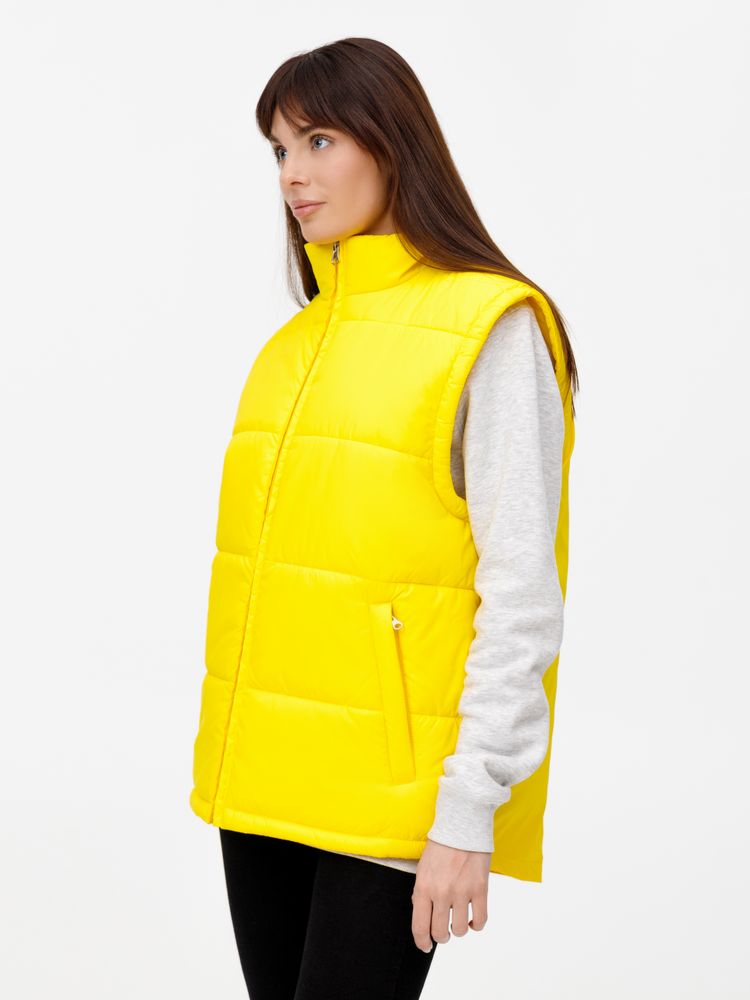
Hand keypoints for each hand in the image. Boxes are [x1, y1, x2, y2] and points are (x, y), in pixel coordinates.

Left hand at [410, 837, 490, 952]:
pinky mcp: (480, 889)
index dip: (422, 942)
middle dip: (441, 936)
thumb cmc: (441, 846)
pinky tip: (472, 918)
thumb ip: (421, 893)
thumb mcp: (422, 869)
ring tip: (458, 920)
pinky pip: (480, 921)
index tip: (426, 946)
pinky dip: (476, 925)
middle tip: (443, 931)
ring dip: (458, 929)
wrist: (462, 826)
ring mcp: (462, 892)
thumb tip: (423, 915)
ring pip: (460, 930)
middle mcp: (441, 893)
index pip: (420, 927)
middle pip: (440, 932)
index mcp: (423, 887)